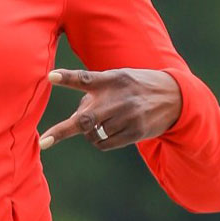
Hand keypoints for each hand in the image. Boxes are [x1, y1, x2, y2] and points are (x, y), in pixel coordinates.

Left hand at [40, 68, 182, 151]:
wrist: (174, 97)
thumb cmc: (135, 87)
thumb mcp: (118, 77)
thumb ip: (95, 90)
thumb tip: (77, 118)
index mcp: (112, 79)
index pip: (86, 78)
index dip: (67, 77)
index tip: (51, 77)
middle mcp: (119, 98)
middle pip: (85, 118)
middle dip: (63, 131)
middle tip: (45, 140)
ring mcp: (127, 117)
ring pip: (92, 134)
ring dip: (89, 131)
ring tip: (102, 120)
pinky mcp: (135, 132)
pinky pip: (104, 144)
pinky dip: (98, 141)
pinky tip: (107, 132)